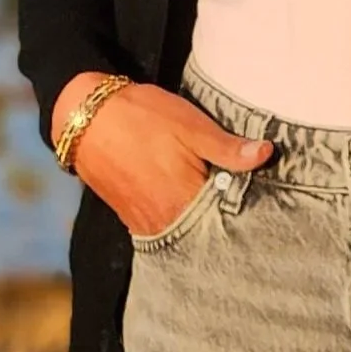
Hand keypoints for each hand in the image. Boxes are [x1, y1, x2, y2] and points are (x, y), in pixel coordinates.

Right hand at [53, 71, 272, 236]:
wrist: (85, 118)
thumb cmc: (141, 117)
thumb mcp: (190, 125)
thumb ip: (228, 147)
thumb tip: (265, 154)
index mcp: (186, 199)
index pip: (229, 220)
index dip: (246, 211)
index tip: (262, 204)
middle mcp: (166, 221)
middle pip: (207, 233)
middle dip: (224, 222)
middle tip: (244, 209)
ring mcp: (147, 224)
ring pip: (186, 234)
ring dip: (202, 224)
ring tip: (218, 207)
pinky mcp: (132, 220)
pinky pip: (165, 230)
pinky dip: (180, 223)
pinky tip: (190, 208)